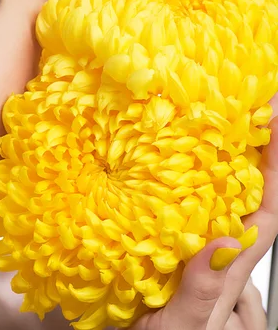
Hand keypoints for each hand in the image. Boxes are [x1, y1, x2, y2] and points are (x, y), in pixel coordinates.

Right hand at [129, 117, 277, 329]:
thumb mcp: (183, 327)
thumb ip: (203, 291)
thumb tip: (224, 242)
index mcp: (229, 272)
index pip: (266, 211)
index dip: (275, 166)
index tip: (273, 122)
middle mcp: (219, 258)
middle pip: (244, 197)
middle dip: (249, 151)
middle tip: (234, 110)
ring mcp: (195, 256)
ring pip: (210, 203)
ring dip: (209, 164)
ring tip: (194, 131)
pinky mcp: (168, 256)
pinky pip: (178, 215)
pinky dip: (171, 189)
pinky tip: (153, 176)